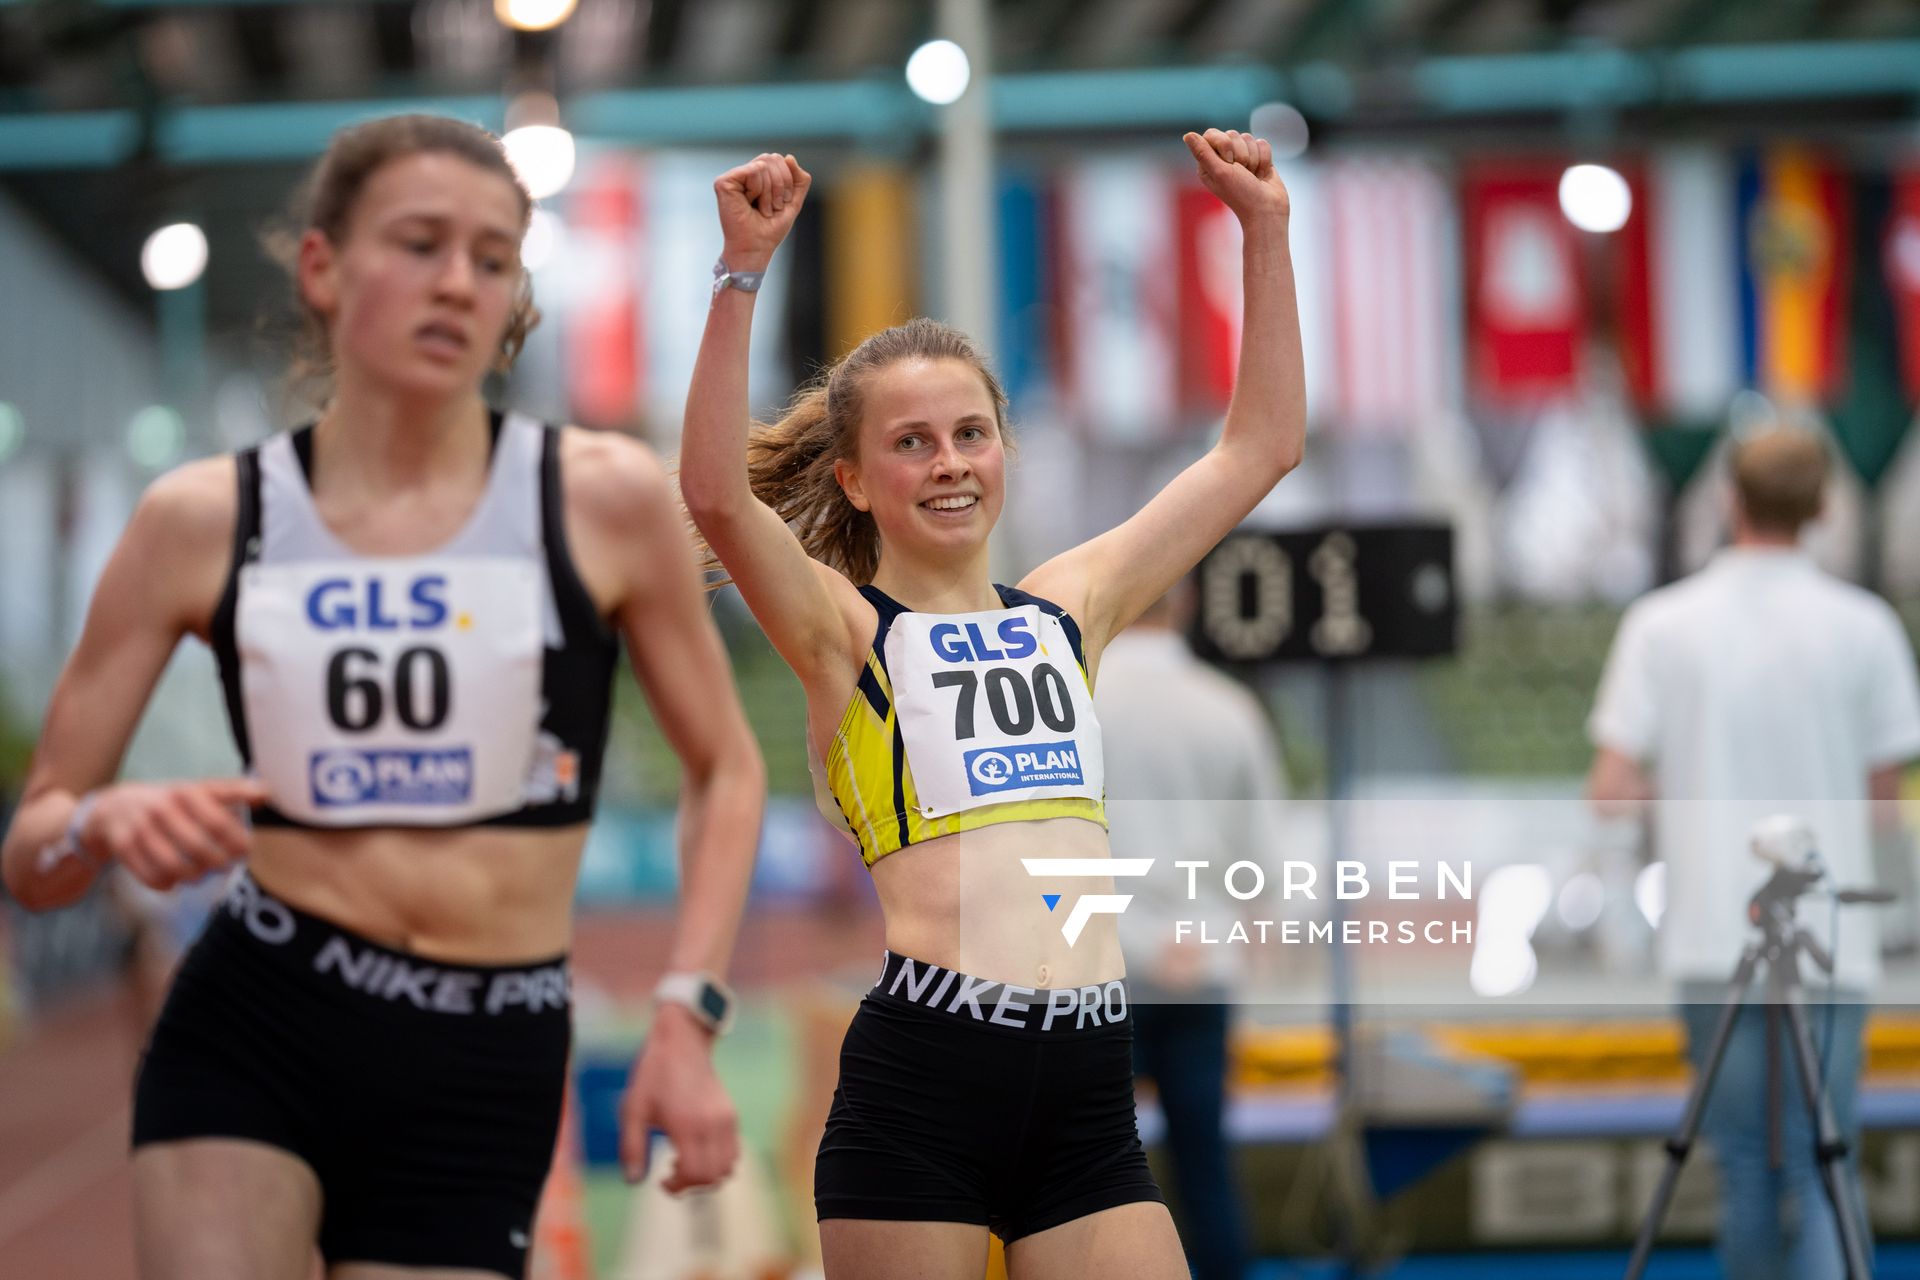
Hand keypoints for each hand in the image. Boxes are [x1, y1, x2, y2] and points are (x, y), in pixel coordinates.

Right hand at [86, 778, 265, 890]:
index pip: (217, 821)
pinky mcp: (122, 848)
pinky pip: (151, 877)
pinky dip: (168, 884)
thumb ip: (233, 791)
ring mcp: (139, 829)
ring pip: (173, 865)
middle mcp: (160, 809)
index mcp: (184, 793)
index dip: (236, 841)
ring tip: (201, 874)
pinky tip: (175, 879)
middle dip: (217, 863)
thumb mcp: (199, 790)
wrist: (114, 808)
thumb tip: (268, 793)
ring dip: (194, 876)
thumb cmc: (170, 801)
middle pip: (197, 847)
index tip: (246, 850)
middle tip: (225, 866)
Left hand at [618, 1002, 739, 1192]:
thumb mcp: (633, 1110)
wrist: (682, 1043)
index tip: (662, 1181)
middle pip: (715, 1175)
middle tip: (672, 1174)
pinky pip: (734, 1150)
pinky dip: (719, 1160)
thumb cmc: (654, 1075)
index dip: (679, 1186)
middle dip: (693, 1184)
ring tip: (685, 1161)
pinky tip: (697, 1147)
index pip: (696, 1173)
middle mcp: (712, 1124)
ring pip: (729, 1165)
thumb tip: (634, 1181)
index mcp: (687, 1124)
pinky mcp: (732, 1114)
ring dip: (708, 1173)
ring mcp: (726, 1119)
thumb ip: (632, 1148)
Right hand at [714, 152, 810, 273]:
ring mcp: (733, 177)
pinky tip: (750, 203)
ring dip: (769, 193)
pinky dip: (759, 190)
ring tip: (761, 209)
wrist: (756, 247)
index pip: (779, 160)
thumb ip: (799, 180)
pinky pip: (754, 170)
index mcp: (758, 176)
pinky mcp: (724, 182)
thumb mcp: (793, 201)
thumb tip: (789, 157)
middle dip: (780, 185)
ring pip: (763, 164)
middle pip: (772, 158)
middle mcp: (744, 174)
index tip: (780, 204)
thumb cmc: (770, 229)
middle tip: (771, 208)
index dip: (787, 181)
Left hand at [1183, 128, 1288, 225]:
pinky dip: (1264, 159)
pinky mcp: (1257, 158)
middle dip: (1241, 153)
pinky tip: (1261, 174)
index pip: (1211, 134)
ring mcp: (1241, 158)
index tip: (1229, 161)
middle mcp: (1223, 159)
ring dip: (1253, 158)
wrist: (1268, 209)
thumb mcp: (1220, 173)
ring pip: (1248, 138)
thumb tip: (1187, 134)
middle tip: (1242, 172)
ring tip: (1252, 176)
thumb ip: (1203, 153)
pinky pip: (1262, 143)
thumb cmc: (1241, 194)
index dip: (1223, 143)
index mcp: (1208, 163)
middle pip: (1232, 134)